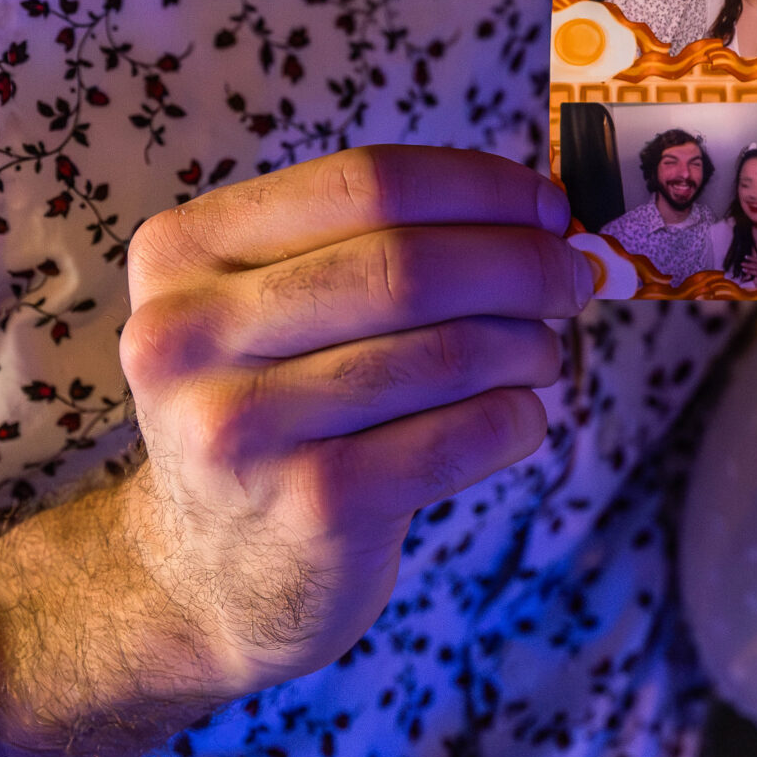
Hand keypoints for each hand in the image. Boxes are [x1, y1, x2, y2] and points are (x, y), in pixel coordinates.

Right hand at [0, 146, 587, 756]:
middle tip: (572, 279)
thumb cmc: (275, 411)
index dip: (482, 187)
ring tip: (541, 353)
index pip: (366, 181)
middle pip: (409, 265)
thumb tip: (543, 211)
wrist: (209, 575)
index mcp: (183, 254)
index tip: (550, 204)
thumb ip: (378, 244)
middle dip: (523, 264)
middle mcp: (188, 336)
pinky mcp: (311, 507)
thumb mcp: (273, 310)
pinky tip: (518, 416)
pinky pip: (461, 438)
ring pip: (446, 351)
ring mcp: (243, 428)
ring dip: (528, 344)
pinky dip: (516, 416)